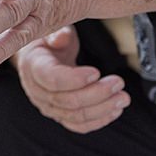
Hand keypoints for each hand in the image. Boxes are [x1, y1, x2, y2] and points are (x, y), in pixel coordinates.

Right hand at [11, 26, 130, 133]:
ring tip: (122, 97)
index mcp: (33, 66)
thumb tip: (61, 37)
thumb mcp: (50, 30)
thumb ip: (57, 32)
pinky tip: (114, 110)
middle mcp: (37, 90)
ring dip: (103, 109)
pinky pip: (78, 125)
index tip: (96, 72)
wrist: (39, 56)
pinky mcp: (59, 115)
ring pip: (75, 116)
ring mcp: (47, 106)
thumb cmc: (47, 41)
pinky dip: (98, 121)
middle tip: (118, 82)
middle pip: (67, 101)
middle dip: (97, 94)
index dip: (75, 79)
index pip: (51, 79)